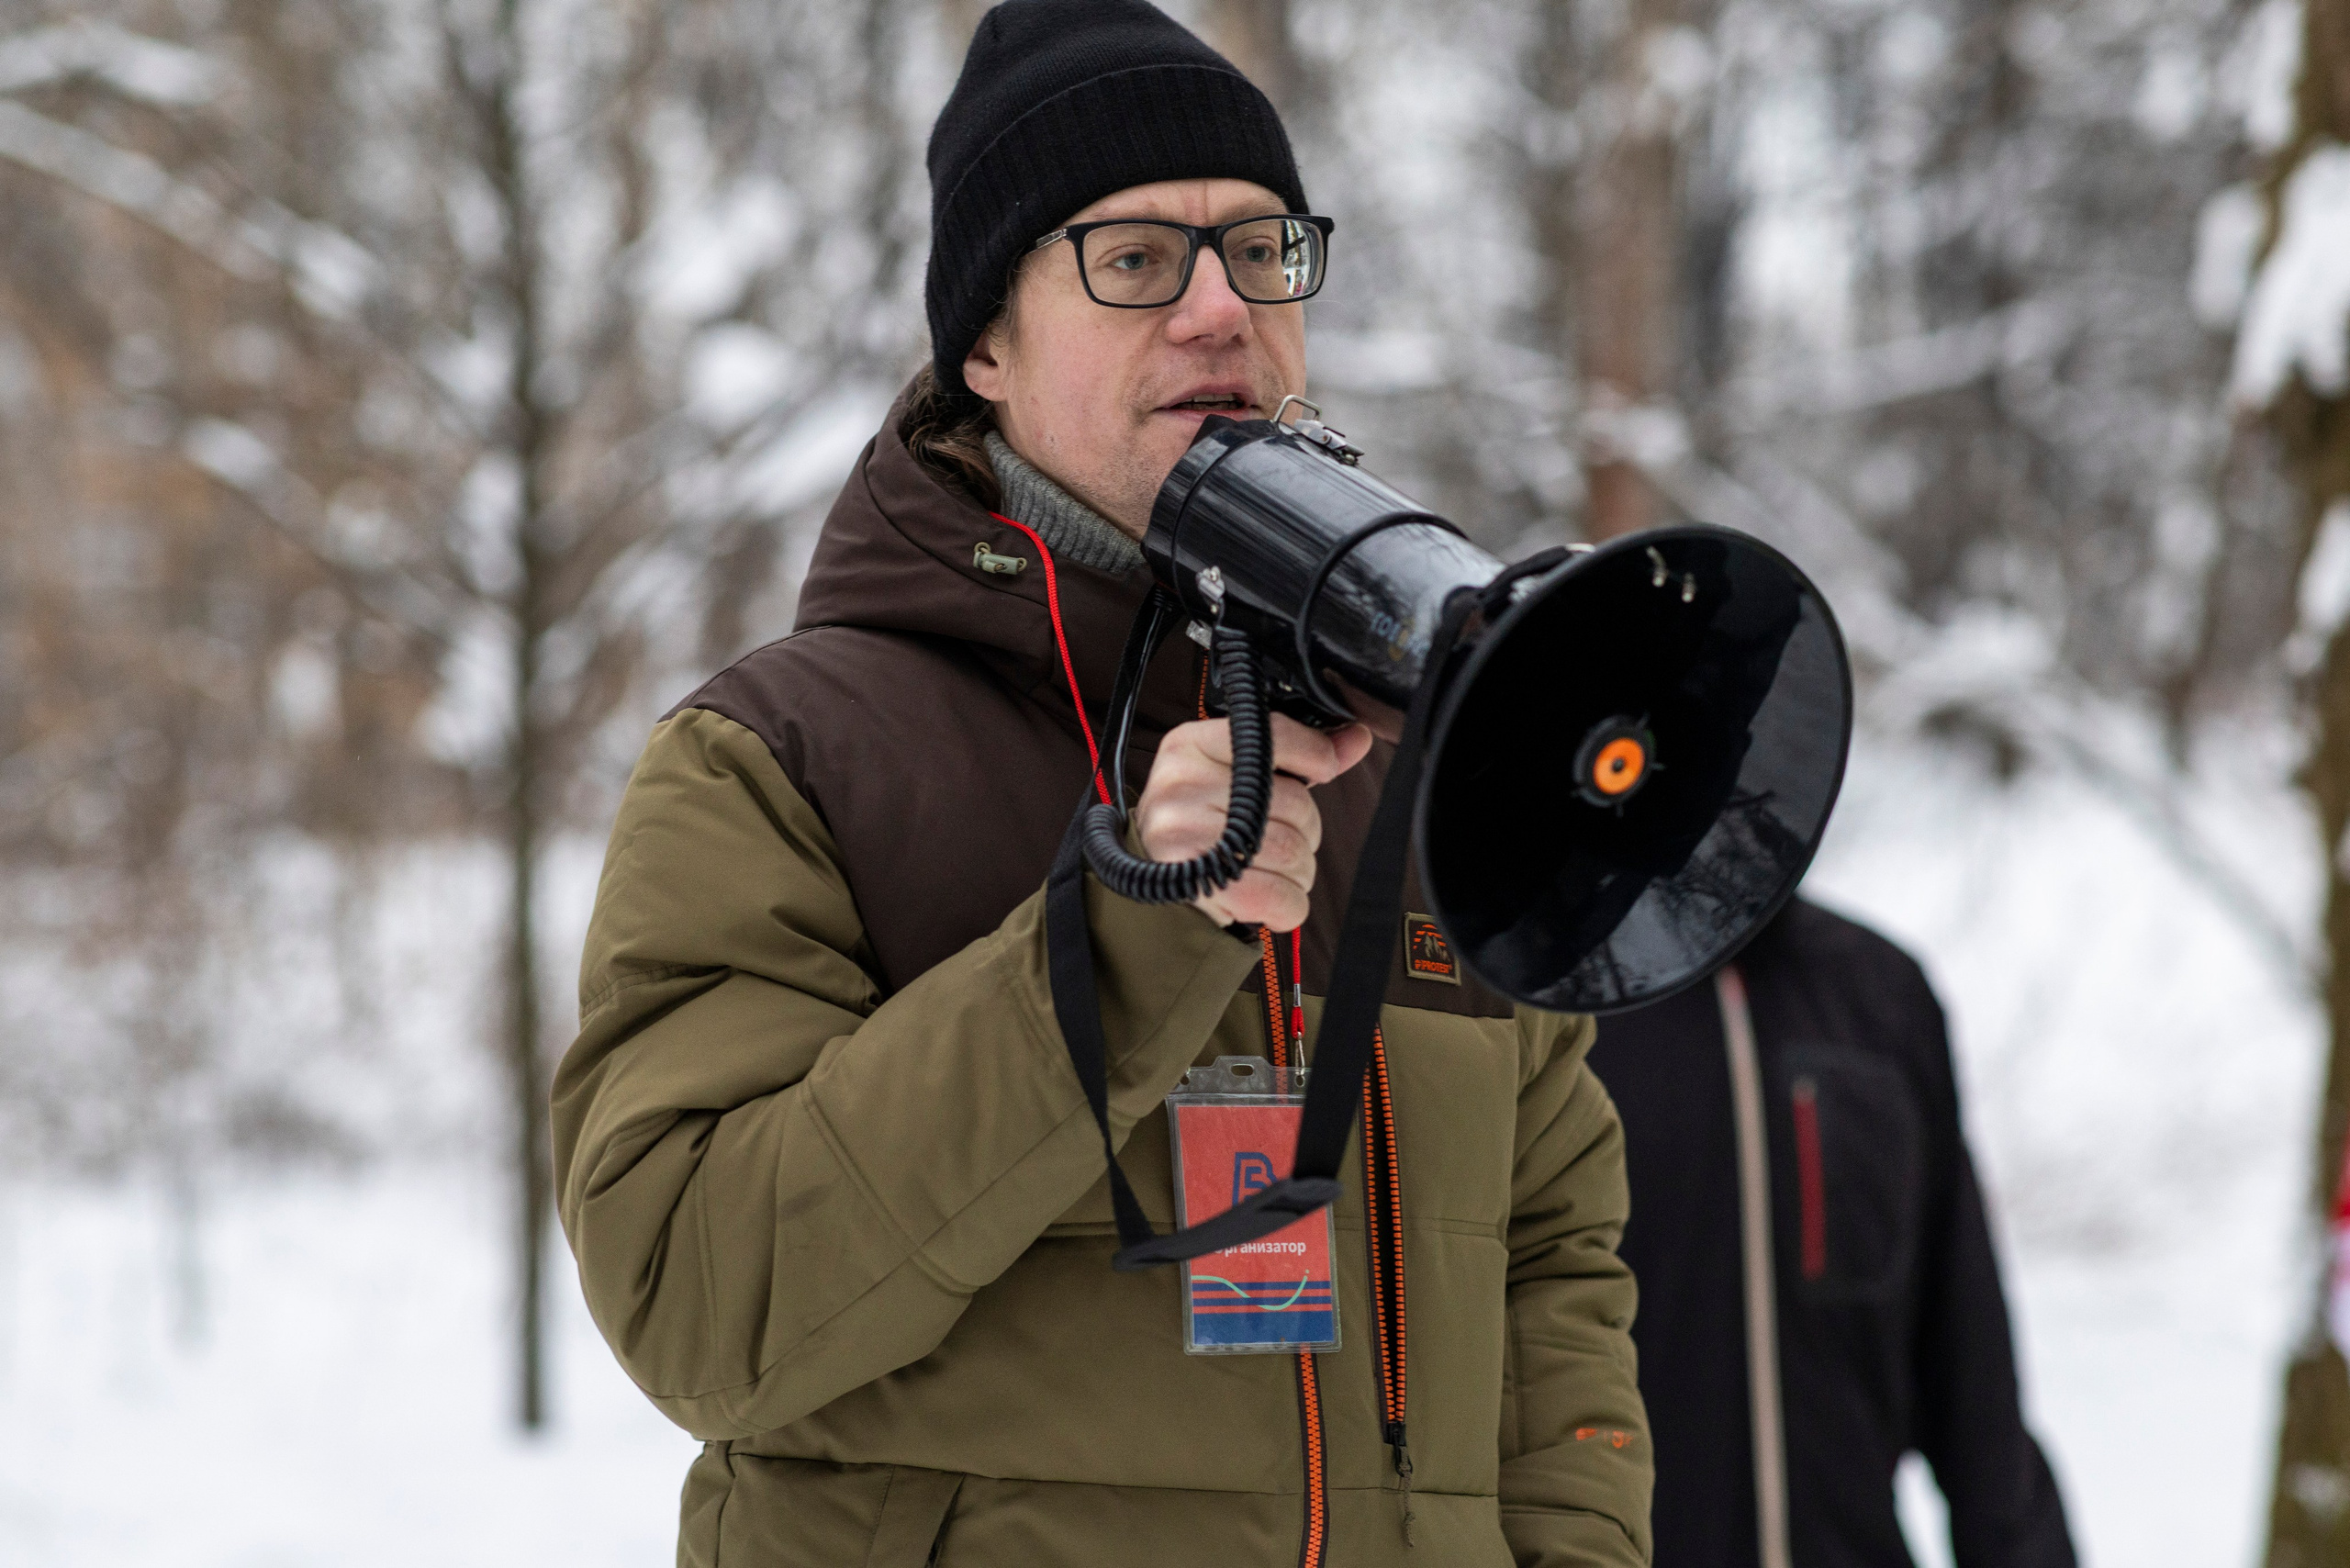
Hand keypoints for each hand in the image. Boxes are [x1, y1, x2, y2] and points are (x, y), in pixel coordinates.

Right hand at [1133, 714, 1373, 931]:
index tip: (1321, 770)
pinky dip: (1287, 906)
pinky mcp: (1197, 883)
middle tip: (1276, 841)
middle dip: (1304, 831)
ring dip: (1297, 872)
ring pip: (1292, 852)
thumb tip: (1357, 737)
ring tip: (1269, 871)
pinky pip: (1279, 897)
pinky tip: (1268, 899)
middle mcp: (1183, 783)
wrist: (1148, 882)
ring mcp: (1185, 833)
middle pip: (1294, 804)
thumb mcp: (1236, 776)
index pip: (1276, 736)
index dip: (1316, 756)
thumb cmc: (1201, 822)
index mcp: (1191, 744)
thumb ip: (1297, 755)